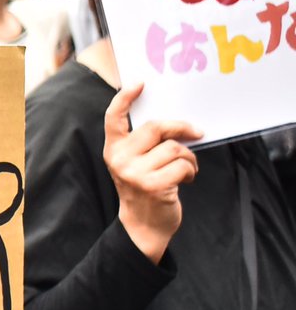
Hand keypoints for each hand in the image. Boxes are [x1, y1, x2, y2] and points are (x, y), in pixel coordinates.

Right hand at [103, 83, 201, 262]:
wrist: (143, 226)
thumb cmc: (144, 189)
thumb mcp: (135, 164)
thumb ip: (144, 143)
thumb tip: (175, 122)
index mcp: (113, 150)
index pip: (113, 118)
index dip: (125, 98)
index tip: (140, 84)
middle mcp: (119, 159)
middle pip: (155, 127)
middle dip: (181, 128)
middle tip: (196, 132)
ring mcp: (134, 173)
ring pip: (174, 148)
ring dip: (188, 157)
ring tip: (186, 168)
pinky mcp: (152, 185)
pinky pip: (182, 165)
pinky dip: (191, 171)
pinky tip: (186, 179)